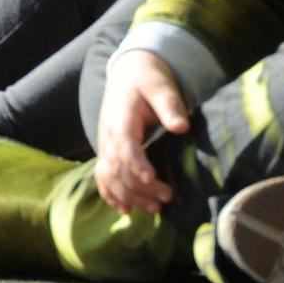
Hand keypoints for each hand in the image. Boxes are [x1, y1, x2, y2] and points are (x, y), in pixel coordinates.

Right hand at [94, 49, 189, 215]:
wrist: (129, 73)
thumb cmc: (148, 80)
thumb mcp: (161, 86)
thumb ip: (170, 105)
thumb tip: (181, 127)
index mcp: (120, 118)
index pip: (124, 144)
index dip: (135, 163)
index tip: (152, 179)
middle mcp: (108, 134)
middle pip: (117, 166)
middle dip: (139, 186)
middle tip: (167, 196)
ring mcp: (106, 144)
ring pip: (109, 175)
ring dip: (128, 195)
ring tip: (153, 208)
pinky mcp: (108, 151)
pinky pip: (102, 175)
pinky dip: (110, 193)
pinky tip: (124, 209)